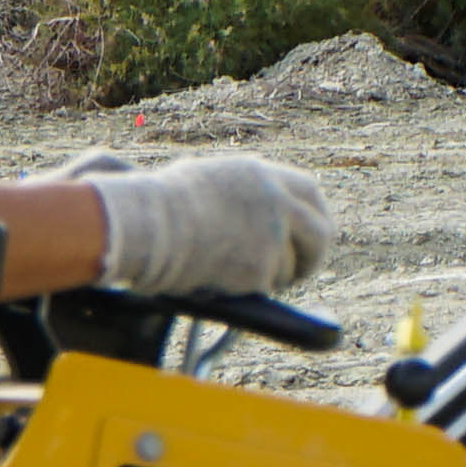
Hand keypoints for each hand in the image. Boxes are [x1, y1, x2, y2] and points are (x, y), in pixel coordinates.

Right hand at [100, 155, 331, 293]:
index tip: (308, 235)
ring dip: (269, 278)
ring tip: (226, 271)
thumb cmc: (158, 205)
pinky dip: (244, 291)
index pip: (309, 192)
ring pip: (289, 268)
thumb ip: (239, 193)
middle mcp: (275, 202)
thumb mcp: (205, 181)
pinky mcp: (260, 269)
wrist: (145, 226)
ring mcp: (272, 236)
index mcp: (261, 175)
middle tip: (297, 272)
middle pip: (320, 233)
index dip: (314, 216)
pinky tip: (215, 278)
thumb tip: (251, 213)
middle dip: (312, 257)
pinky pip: (264, 288)